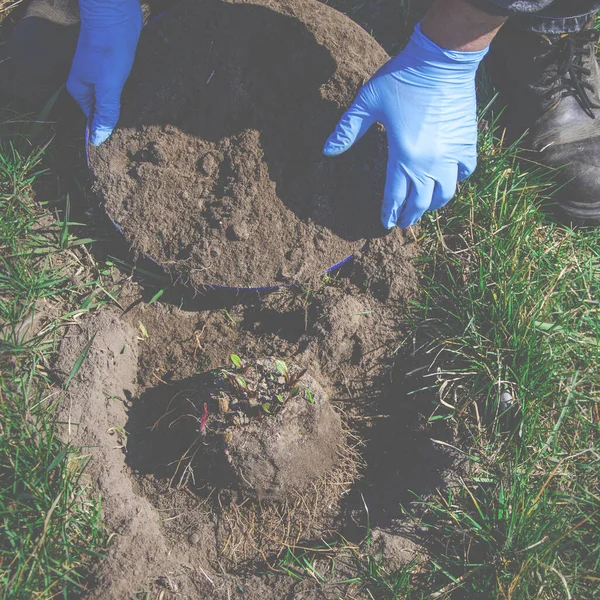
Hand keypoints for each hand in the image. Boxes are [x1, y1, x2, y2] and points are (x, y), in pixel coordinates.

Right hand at [67, 0, 141, 145]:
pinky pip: (121, 90)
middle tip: (135, 139)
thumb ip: (104, 112)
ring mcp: (101, 76)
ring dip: (125, 111)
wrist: (116, 13)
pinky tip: (142, 106)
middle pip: (102, 111)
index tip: (122, 147)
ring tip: (140, 127)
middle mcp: (87, 84)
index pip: (92, 120)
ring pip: (113, 101)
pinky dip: (130, 98)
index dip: (105, 132)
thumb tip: (97, 140)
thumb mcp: (107, 85)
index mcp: (79, 91)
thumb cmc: (109, 48)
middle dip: (116, 123)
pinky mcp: (115, 68)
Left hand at [323, 23, 487, 228]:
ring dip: (434, 204)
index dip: (389, 212)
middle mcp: (430, 162)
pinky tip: (449, 179)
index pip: (395, 195)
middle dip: (410, 215)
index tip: (386, 223)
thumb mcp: (368, 102)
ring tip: (425, 206)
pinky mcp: (467, 142)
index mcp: (404, 155)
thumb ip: (348, 129)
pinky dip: (456, 180)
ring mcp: (451, 154)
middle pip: (421, 201)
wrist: (442, 59)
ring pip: (445, 192)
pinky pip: (465, 171)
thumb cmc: (403, 78)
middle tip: (403, 223)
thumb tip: (327, 151)